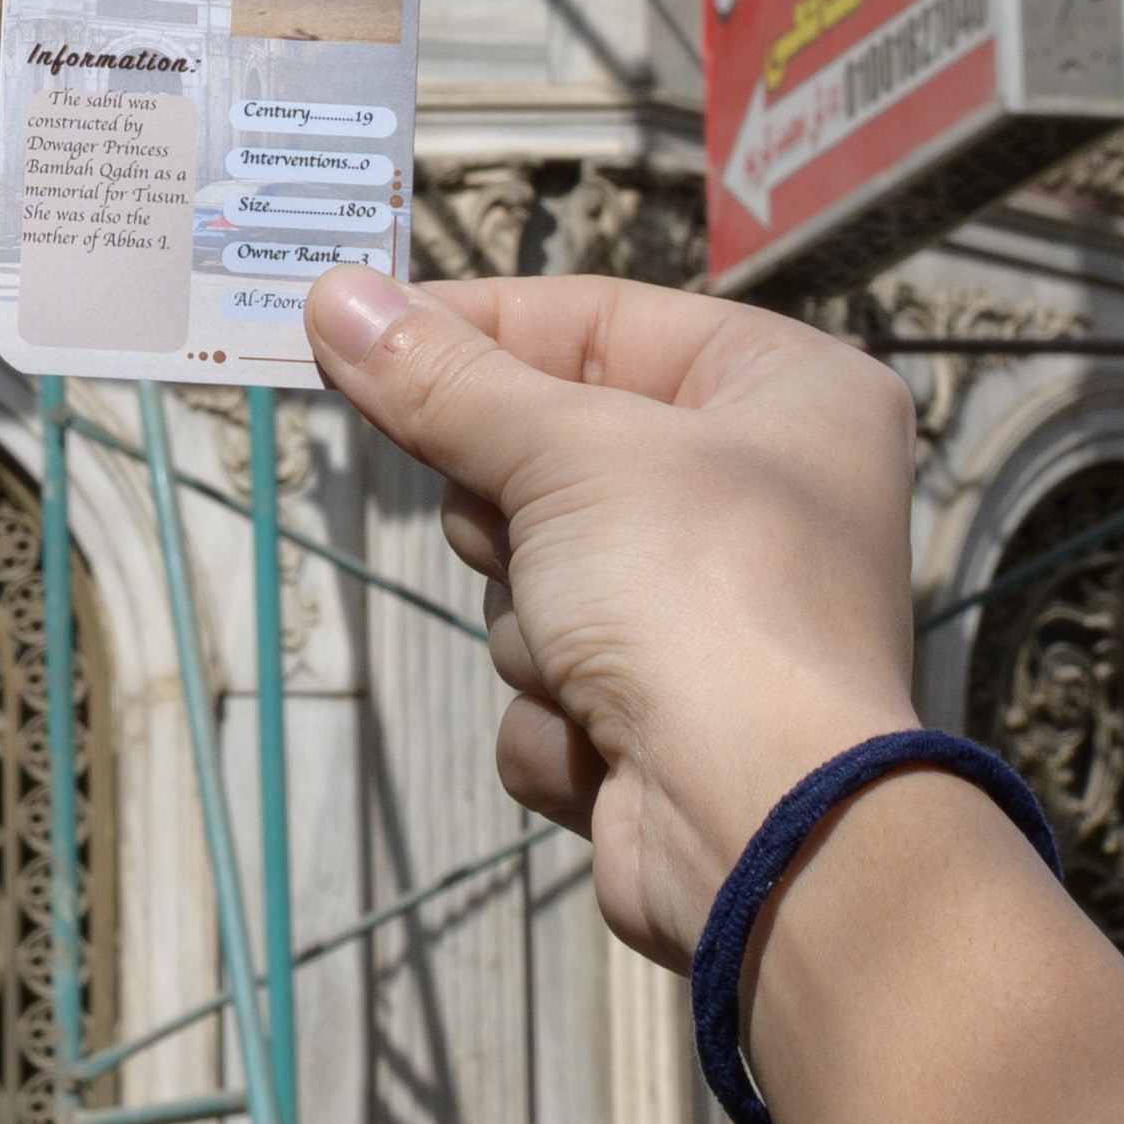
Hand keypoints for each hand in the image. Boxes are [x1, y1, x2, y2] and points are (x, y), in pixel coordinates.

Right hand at [302, 265, 926, 963]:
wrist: (762, 827)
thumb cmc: (701, 597)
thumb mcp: (564, 452)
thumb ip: (442, 379)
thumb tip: (335, 296)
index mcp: (789, 392)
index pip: (602, 319)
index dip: (478, 328)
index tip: (359, 330)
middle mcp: (766, 494)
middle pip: (554, 454)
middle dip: (515, 514)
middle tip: (528, 534)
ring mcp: (714, 614)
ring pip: (535, 578)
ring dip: (534, 624)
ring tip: (588, 658)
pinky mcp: (666, 718)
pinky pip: (550, 681)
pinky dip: (556, 713)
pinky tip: (604, 736)